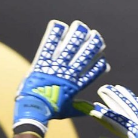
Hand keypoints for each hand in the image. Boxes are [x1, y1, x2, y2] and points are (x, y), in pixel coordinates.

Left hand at [13, 19, 107, 134]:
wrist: (34, 109)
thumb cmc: (50, 112)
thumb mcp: (68, 110)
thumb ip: (80, 108)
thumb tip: (91, 110)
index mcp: (76, 85)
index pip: (93, 71)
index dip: (99, 63)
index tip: (102, 58)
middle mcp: (69, 73)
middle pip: (85, 55)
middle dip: (92, 43)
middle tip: (95, 35)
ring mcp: (56, 67)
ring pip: (71, 47)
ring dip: (77, 35)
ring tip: (80, 26)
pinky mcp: (42, 63)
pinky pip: (50, 46)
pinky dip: (55, 35)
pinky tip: (59, 25)